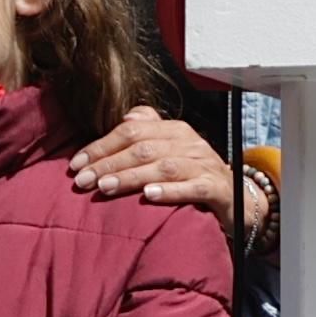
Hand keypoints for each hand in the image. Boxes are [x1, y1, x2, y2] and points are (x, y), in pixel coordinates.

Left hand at [71, 105, 236, 218]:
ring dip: (131, 177)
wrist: (239, 199)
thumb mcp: (171, 150)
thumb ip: (149, 132)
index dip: (101, 146)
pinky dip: (170, 191)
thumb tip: (127, 118)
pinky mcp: (217, 188)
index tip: (76, 164)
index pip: (132, 131)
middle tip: (82, 181)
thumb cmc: (194, 174)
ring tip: (105, 187)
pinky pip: (192, 187)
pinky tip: (148, 196)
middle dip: (108, 163)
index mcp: (174, 130)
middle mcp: (190, 143)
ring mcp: (204, 165)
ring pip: (163, 167)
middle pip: (143, 148)